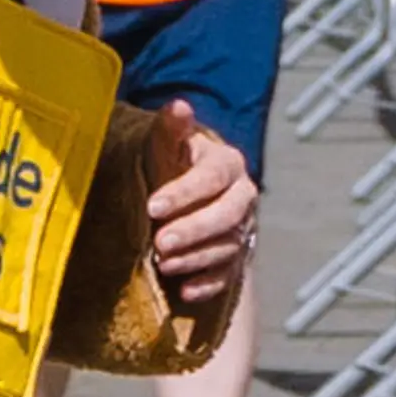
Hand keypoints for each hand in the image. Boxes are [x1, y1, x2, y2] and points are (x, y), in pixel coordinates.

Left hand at [142, 100, 255, 305]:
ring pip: (227, 246)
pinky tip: (185, 291)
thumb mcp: (167, 147)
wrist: (184, 196)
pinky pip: (229, 275)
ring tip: (163, 263)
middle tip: (159, 242)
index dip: (184, 192)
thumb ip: (171, 129)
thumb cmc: (171, 166)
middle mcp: (242, 197)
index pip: (213, 178)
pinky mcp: (236, 258)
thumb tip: (179, 105)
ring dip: (196, 257)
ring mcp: (242, 229)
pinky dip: (208, 284)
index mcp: (228, 164)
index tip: (152, 206)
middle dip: (193, 230)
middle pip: (228, 215)